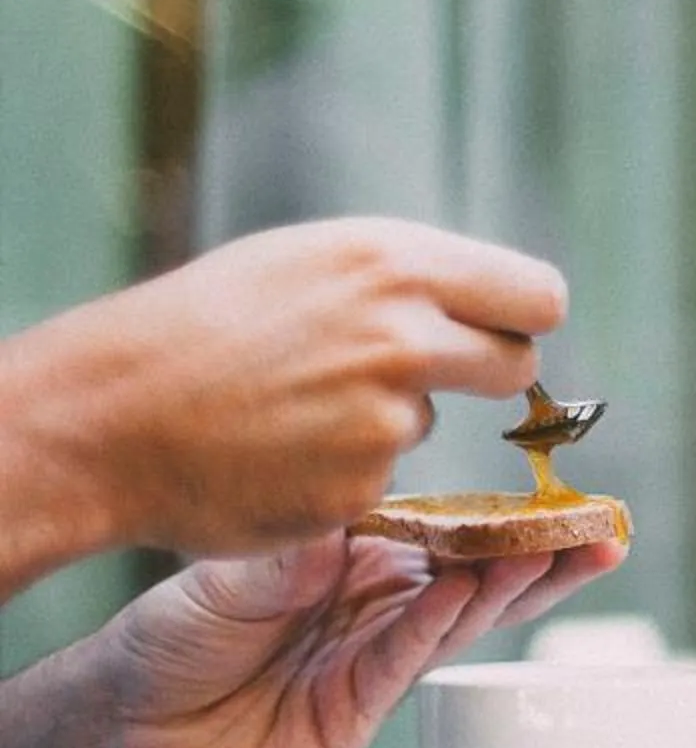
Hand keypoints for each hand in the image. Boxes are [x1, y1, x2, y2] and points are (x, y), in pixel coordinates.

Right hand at [0, 216, 568, 561]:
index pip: (538, 295)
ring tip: (294, 406)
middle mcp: (405, 334)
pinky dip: (341, 468)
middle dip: (486, 374)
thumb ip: (405, 279)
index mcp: (396, 263)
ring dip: (386, 421)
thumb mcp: (310, 263)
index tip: (499, 330)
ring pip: (435, 422)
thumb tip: (486, 300)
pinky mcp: (363, 484)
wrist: (105, 412)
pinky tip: (278, 451)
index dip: (521, 318)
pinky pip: (381, 474)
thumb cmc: (204, 326)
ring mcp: (386, 415)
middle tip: (422, 376)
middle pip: (519, 364)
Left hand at [87, 533, 625, 747]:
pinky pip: (411, 656)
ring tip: (571, 553)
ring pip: (465, 615)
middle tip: (600, 527)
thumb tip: (352, 513)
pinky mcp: (361, 706)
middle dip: (542, 552)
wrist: (126, 722)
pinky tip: (477, 590)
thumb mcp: (229, 575)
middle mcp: (374, 603)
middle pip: (477, 573)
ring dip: (519, 585)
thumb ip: (296, 554)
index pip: (442, 530)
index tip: (551, 492)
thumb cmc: (169, 637)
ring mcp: (374, 655)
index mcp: (351, 559)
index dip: (498, 514)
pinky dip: (444, 622)